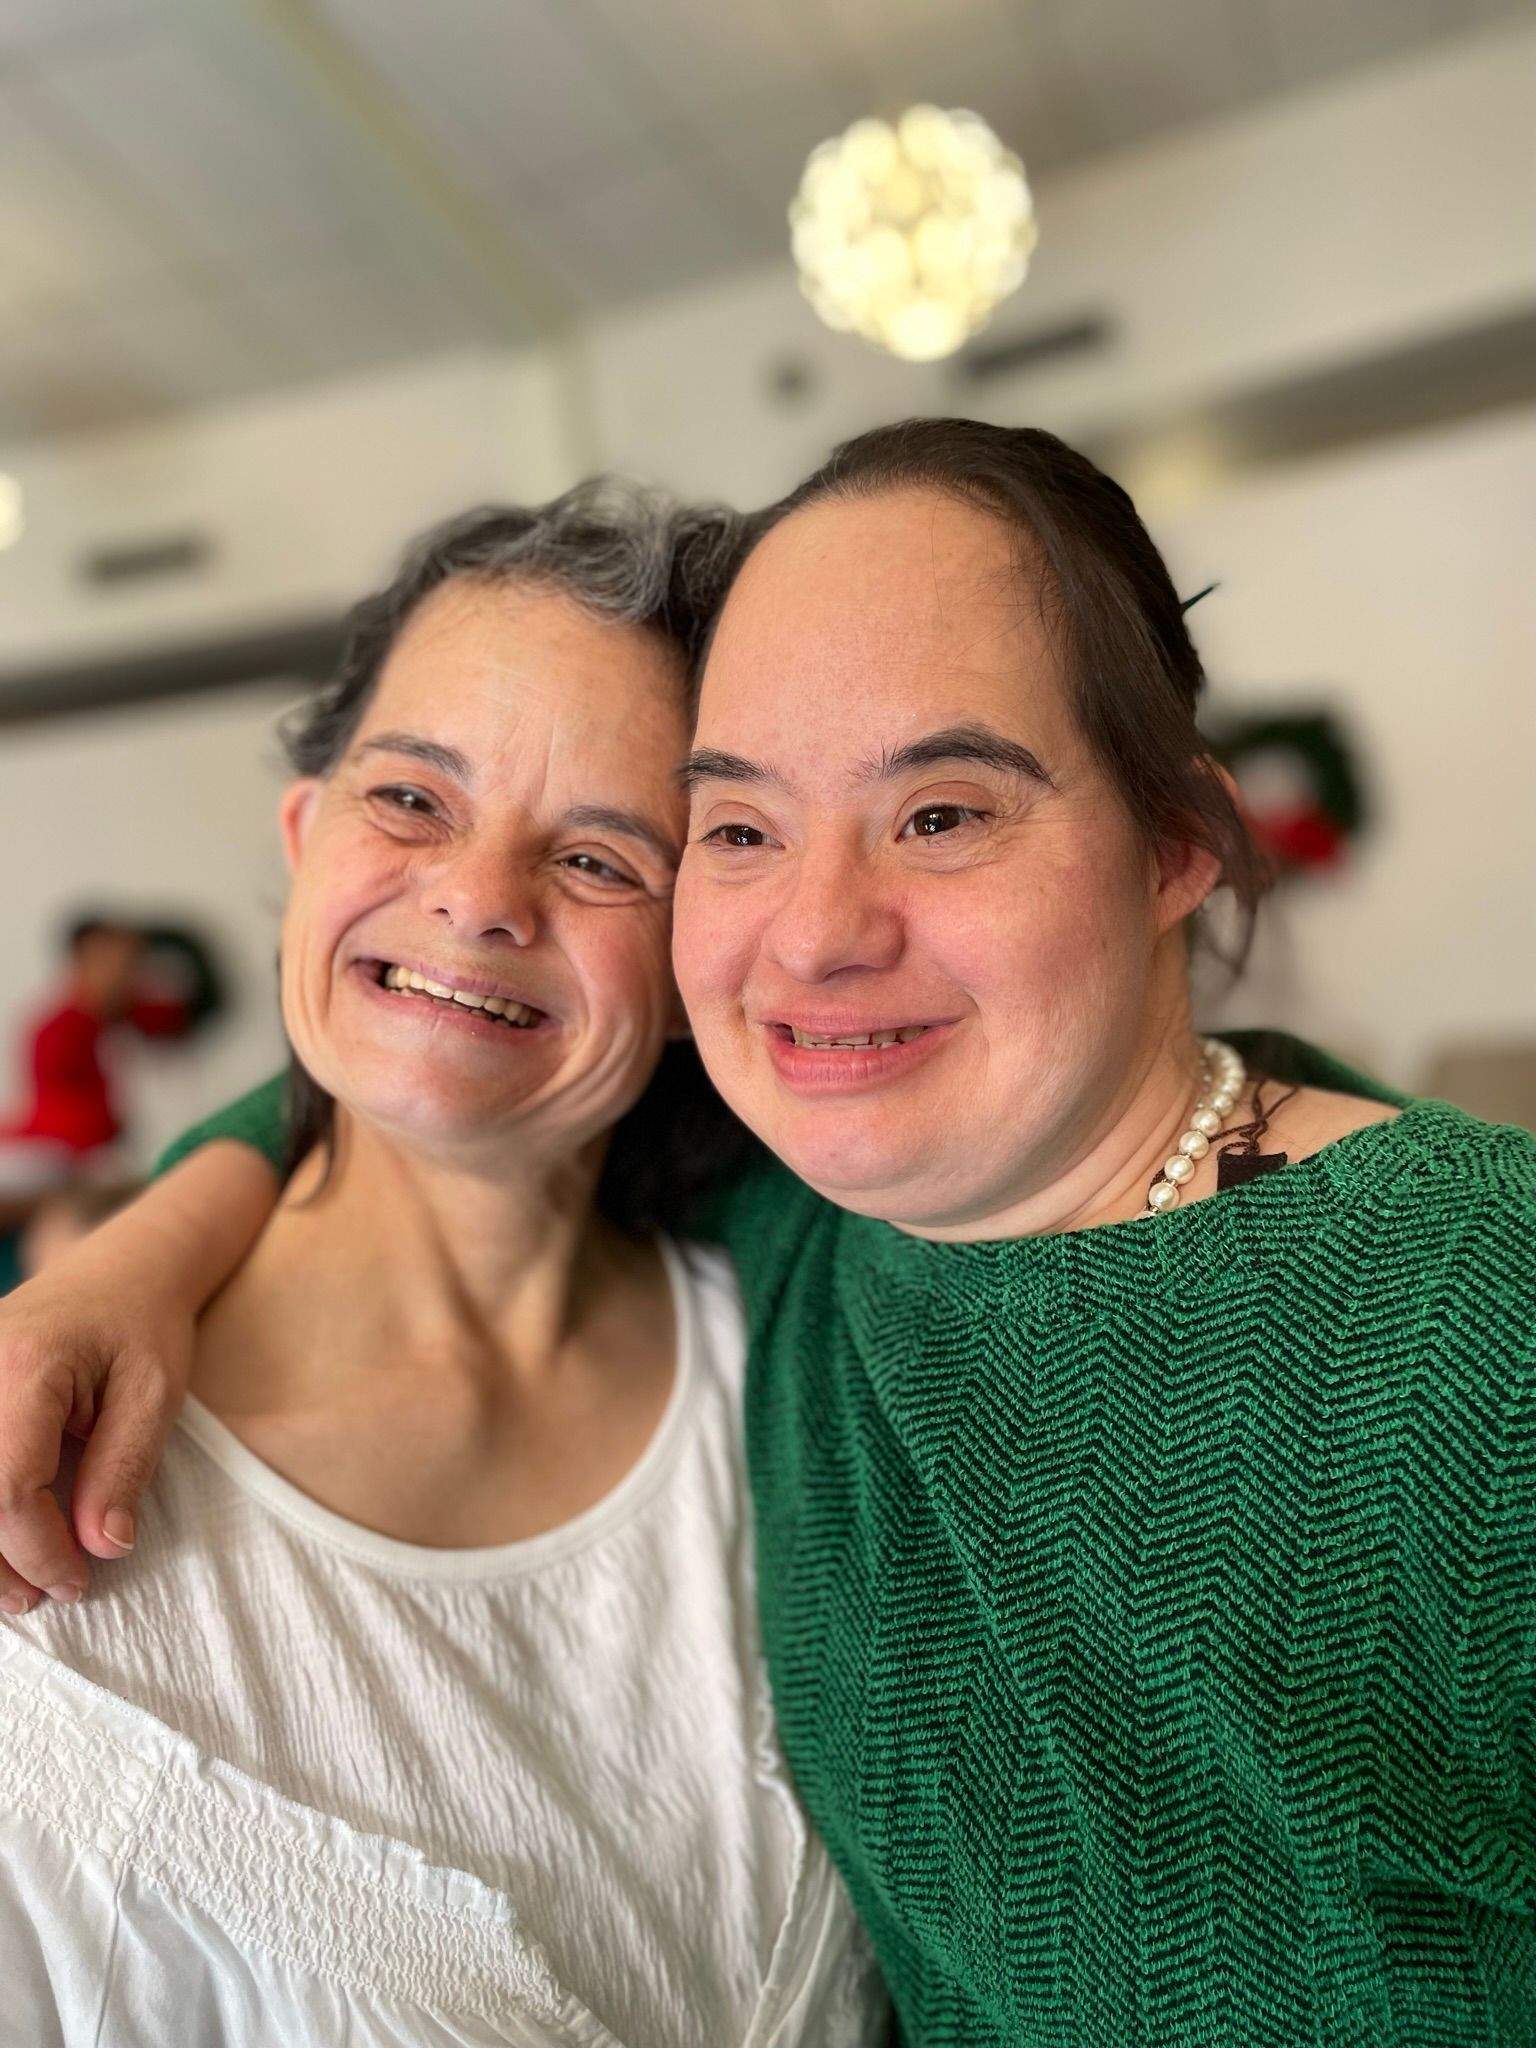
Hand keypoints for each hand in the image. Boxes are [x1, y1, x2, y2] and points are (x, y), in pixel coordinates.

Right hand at [0, 1141, 278, 1609]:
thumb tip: (102, 1549)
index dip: (38, 1550)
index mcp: (26, 1366)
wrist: (120, 1268)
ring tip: (16, 1587)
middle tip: (40, 1598)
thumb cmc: (144, 1326)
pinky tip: (3, 1545)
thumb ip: (123, 1471)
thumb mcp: (155, 1395)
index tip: (77, 1581)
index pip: (8, 1488)